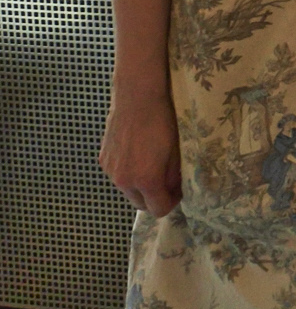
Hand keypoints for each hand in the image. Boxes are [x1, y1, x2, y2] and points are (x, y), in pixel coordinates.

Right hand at [99, 87, 181, 216]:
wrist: (137, 98)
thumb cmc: (162, 122)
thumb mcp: (176, 151)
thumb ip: (174, 176)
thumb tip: (174, 190)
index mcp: (146, 180)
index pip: (158, 209)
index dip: (171, 204)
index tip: (178, 193)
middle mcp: (124, 180)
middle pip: (140, 204)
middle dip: (155, 198)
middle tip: (167, 183)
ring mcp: (111, 171)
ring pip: (128, 190)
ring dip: (140, 186)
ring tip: (152, 165)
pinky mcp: (104, 160)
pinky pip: (118, 175)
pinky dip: (129, 173)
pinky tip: (138, 154)